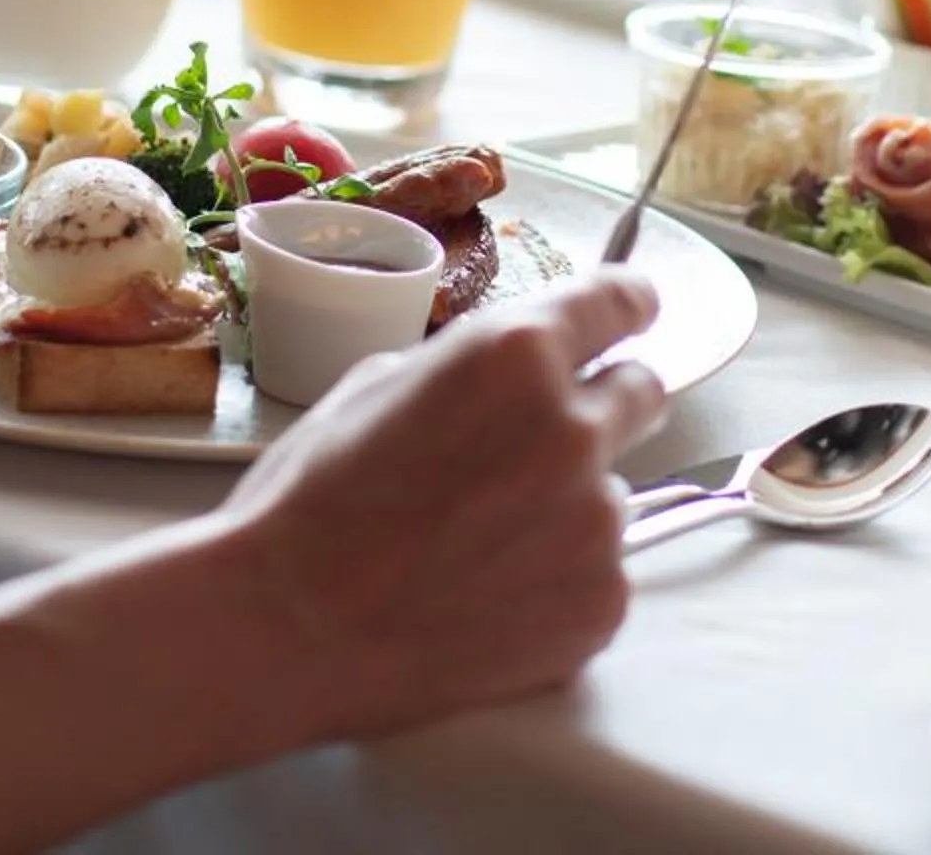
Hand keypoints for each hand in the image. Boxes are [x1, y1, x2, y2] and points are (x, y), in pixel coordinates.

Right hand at [214, 272, 666, 742]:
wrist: (288, 629)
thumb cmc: (312, 501)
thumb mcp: (378, 385)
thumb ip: (470, 370)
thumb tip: (509, 380)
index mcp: (517, 355)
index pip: (618, 302)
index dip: (627, 304)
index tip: (636, 311)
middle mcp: (574, 429)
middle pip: (641, 394)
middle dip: (602, 405)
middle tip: (540, 443)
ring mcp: (596, 522)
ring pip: (611, 493)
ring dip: (567, 504)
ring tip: (479, 545)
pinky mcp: (600, 601)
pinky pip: (600, 571)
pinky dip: (559, 577)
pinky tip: (487, 595)